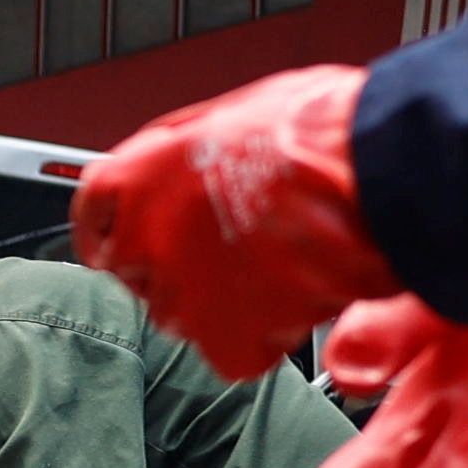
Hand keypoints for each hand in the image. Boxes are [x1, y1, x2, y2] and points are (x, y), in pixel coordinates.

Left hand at [72, 66, 394, 380]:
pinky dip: (266, 336)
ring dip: (221, 302)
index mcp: (132, 178)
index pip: (92, 219)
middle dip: (179, 267)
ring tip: (279, 267)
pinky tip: (297, 297)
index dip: (116, 232)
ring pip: (185, 317)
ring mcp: (181, 298)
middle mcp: (143, 241)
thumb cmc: (318, 133)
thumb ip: (187, 154)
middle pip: (141, 274)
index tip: (122, 245)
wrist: (375, 179)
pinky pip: (236, 352)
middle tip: (236, 250)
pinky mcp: (225, 344)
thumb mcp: (228, 116)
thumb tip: (186, 167)